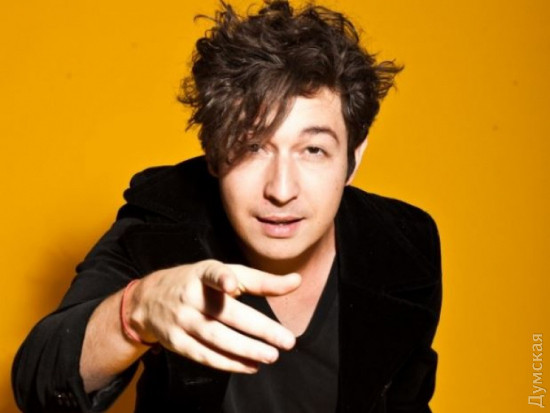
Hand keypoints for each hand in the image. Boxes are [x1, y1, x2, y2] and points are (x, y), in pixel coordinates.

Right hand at [127, 259, 300, 372]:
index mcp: (202, 274)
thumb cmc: (197, 283)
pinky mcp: (177, 342)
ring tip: (272, 356)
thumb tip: (297, 281)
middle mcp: (190, 296)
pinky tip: (251, 366)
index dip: (221, 278)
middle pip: (225, 314)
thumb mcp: (224, 273)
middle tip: (286, 340)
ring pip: (216, 338)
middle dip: (258, 328)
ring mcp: (181, 320)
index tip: (232, 284)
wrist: (149, 300)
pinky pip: (205, 355)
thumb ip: (260, 280)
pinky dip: (229, 362)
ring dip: (246, 349)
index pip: (212, 274)